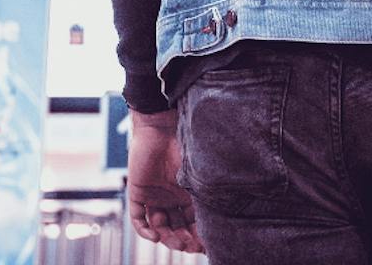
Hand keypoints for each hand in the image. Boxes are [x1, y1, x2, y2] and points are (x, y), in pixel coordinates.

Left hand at [127, 108, 203, 253]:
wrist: (160, 124)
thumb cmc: (185, 141)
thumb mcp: (200, 169)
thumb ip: (209, 186)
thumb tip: (233, 205)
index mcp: (188, 191)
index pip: (193, 220)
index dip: (198, 234)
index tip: (205, 245)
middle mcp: (171, 197)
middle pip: (177, 228)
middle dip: (183, 240)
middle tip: (190, 246)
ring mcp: (154, 196)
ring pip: (160, 227)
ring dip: (167, 237)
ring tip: (174, 238)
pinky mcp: (138, 193)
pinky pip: (139, 218)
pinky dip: (145, 231)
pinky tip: (155, 236)